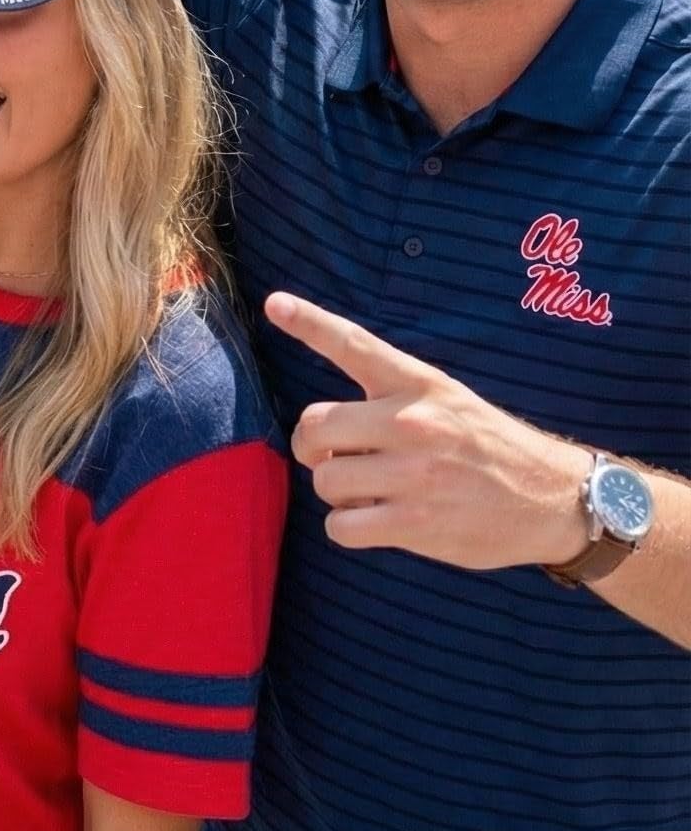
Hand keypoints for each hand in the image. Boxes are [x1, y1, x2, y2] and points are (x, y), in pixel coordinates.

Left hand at [266, 291, 591, 570]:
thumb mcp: (448, 399)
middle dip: (312, 446)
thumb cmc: (489, 447)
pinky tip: (377, 520)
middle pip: (313, 426)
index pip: (355, 345)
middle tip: (334, 456)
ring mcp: (413, 474)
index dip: (310, 322)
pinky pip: (340, 525)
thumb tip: (323, 423)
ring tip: (370, 490)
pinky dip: (348, 526)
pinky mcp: (415, 522)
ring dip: (336, 490)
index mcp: (419, 385)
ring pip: (324, 479)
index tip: (275, 303)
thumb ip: (391, 398)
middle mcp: (412, 423)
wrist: (556, 500)